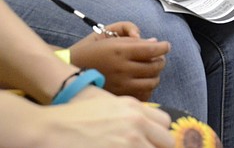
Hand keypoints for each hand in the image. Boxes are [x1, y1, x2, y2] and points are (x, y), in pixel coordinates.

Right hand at [33, 88, 173, 147]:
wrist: (48, 130)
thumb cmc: (73, 119)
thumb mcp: (109, 107)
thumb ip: (132, 116)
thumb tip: (145, 132)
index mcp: (135, 109)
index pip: (166, 123)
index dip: (160, 136)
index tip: (152, 143)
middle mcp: (136, 123)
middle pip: (166, 143)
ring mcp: (128, 142)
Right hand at [70, 23, 169, 100]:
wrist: (68, 73)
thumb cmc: (90, 51)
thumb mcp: (107, 34)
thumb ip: (130, 32)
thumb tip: (153, 41)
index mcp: (120, 51)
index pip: (153, 50)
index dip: (164, 47)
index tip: (166, 46)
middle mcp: (122, 68)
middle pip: (156, 66)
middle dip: (160, 60)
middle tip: (157, 57)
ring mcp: (121, 85)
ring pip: (153, 81)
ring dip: (155, 75)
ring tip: (150, 70)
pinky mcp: (119, 97)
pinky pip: (144, 95)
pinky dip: (147, 88)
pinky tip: (142, 82)